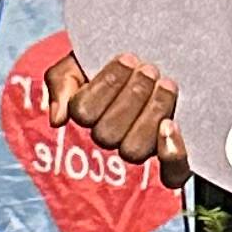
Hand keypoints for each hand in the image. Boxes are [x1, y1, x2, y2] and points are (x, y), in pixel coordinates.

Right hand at [48, 47, 191, 187]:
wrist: (160, 58)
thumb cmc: (117, 63)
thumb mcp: (81, 62)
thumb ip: (61, 81)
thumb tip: (58, 119)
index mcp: (87, 116)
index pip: (84, 112)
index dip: (106, 86)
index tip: (127, 59)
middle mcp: (111, 138)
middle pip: (109, 133)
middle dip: (132, 96)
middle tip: (149, 70)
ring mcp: (140, 150)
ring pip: (134, 149)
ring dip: (151, 114)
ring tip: (165, 85)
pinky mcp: (172, 162)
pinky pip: (171, 173)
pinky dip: (172, 154)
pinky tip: (171, 125)